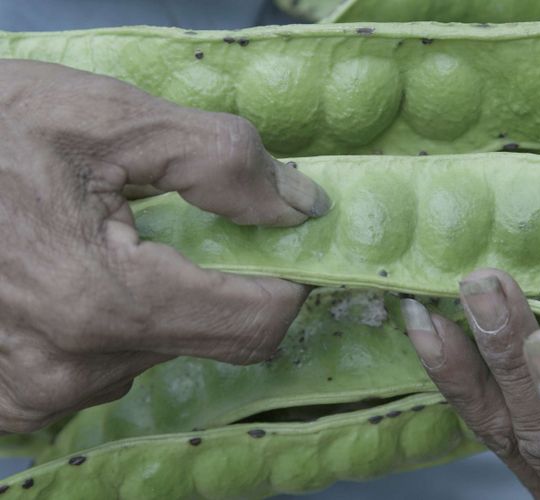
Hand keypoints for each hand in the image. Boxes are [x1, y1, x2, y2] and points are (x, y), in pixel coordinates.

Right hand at [0, 60, 329, 432]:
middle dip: (216, 284)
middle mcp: (70, 370)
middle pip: (209, 340)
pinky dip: (115, 326)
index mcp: (100, 303)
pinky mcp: (13, 402)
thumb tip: (304, 208)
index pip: (253, 324)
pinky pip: (107, 367)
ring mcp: (35, 396)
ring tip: (105, 246)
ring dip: (159, 302)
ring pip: (158, 353)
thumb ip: (222, 161)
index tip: (279, 244)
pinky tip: (71, 280)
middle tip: (176, 226)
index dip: (284, 281)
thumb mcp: (107, 118)